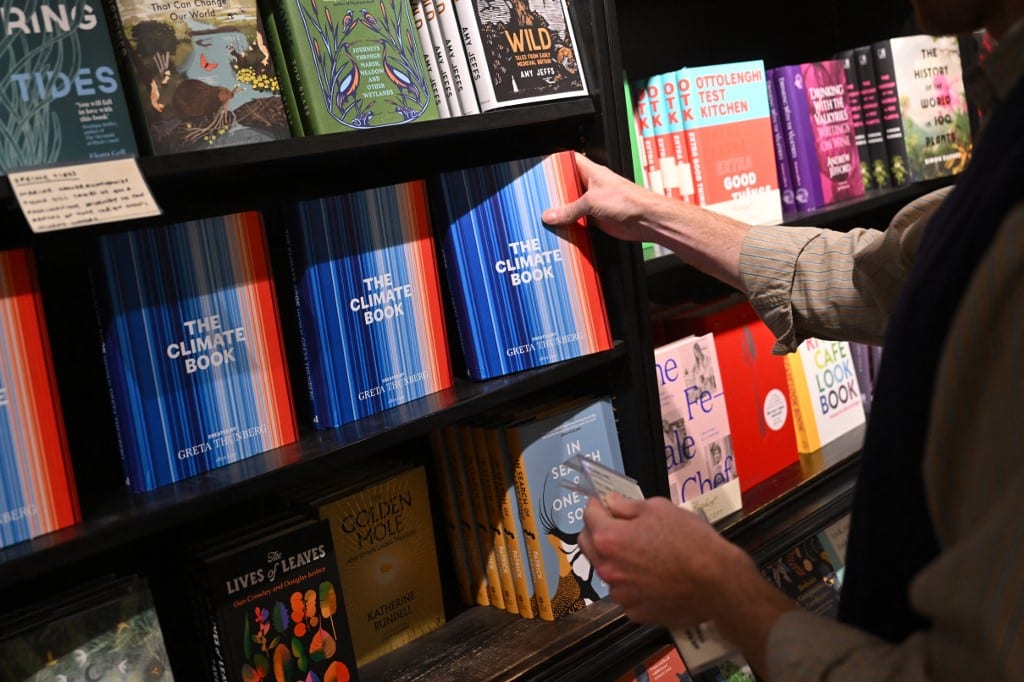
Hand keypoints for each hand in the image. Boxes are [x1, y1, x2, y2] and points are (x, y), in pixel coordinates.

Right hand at [541, 153, 750, 291]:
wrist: (646, 220)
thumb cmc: (628, 201)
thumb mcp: (591, 202)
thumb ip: (568, 209)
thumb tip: (549, 215)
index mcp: (590, 172)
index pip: (568, 161)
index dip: (554, 163)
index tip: (539, 169)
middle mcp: (591, 186)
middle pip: (566, 186)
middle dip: (553, 193)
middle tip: (535, 198)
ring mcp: (593, 203)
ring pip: (571, 205)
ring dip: (560, 212)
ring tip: (542, 216)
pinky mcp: (596, 219)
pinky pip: (578, 221)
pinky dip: (569, 226)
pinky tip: (558, 230)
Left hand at [578, 494, 744, 625]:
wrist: (717, 582)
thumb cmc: (690, 539)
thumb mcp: (660, 508)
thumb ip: (628, 506)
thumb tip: (610, 503)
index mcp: (608, 539)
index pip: (589, 514)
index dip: (598, 505)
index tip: (608, 503)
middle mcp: (606, 568)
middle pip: (587, 543)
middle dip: (598, 530)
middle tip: (620, 526)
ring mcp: (620, 594)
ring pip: (606, 569)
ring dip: (615, 559)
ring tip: (644, 555)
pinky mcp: (634, 612)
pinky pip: (625, 592)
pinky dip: (633, 583)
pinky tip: (655, 578)